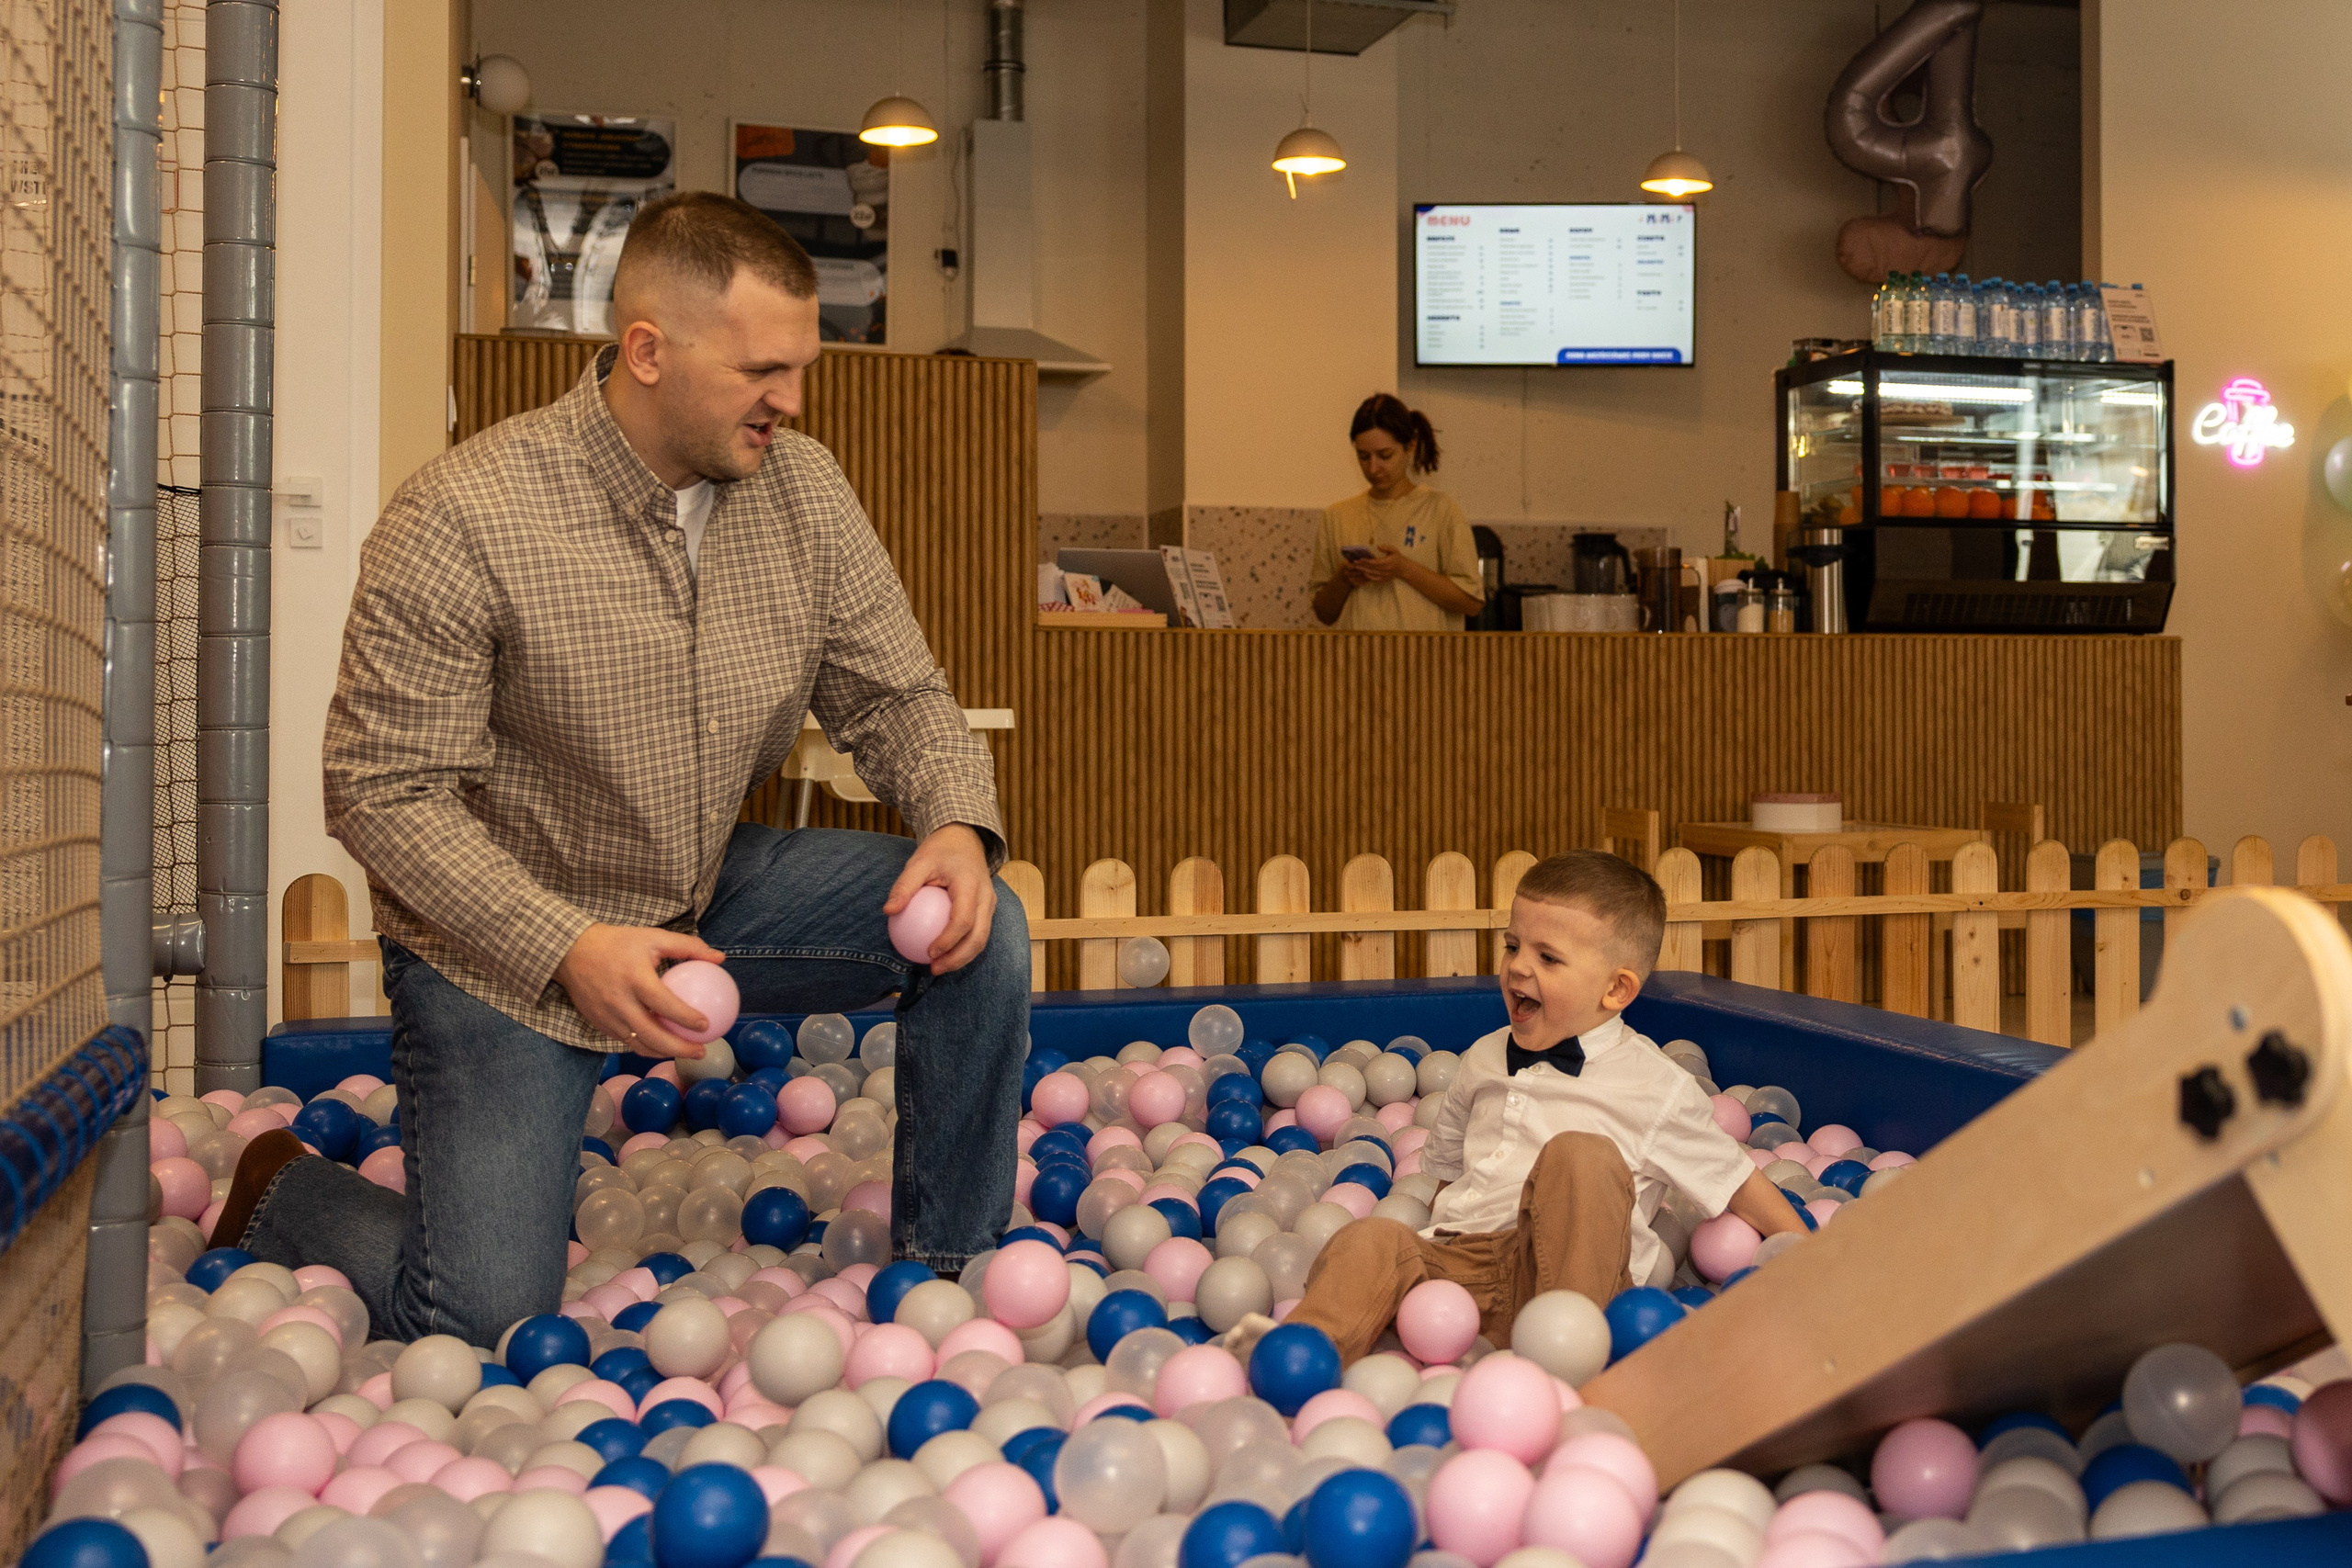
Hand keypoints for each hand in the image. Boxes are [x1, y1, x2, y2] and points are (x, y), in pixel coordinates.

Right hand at [554, 924, 726, 1058]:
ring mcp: (607, 1017)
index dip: (686, 1018)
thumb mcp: (654, 937)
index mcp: (635, 978)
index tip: (706, 1025)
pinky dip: (646, 1046)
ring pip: (639, 1044)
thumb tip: (720, 959)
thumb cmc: (618, 943)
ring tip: (686, 1052)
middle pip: (652, 1035)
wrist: (572, 952)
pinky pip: (626, 1041)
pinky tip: (663, 1045)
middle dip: (679, 1049)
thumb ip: (688, 947)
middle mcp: (620, 1002)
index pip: (665, 1004)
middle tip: (701, 1050)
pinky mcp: (599, 1024)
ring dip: (664, 1053)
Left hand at [883, 824, 996, 973]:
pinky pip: (978, 934)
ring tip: (938, 968)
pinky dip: (963, 948)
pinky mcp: (987, 910)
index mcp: (971, 884)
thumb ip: (904, 885)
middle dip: (959, 958)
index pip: (963, 919)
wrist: (965, 841)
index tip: (929, 952)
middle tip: (934, 968)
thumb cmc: (939, 851)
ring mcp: (990, 905)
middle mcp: (986, 896)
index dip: (948, 940)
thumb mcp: (918, 861)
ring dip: (962, 958)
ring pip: (982, 939)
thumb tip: (888, 911)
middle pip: (979, 936)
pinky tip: (942, 956)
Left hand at [1354, 546, 1407, 582]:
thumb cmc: (1398, 558)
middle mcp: (1385, 570)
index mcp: (1387, 562)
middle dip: (1362, 566)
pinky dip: (1368, 576)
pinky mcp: (1384, 579)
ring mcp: (1384, 576)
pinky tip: (1363, 573)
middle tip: (1354, 563)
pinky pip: (1374, 579)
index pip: (1375, 562)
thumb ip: (1386, 548)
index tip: (1360, 559)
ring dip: (1363, 571)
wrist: (1404, 569)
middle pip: (1371, 568)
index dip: (1367, 561)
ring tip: (1356, 567)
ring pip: (1372, 574)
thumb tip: (1378, 546)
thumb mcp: (1394, 550)